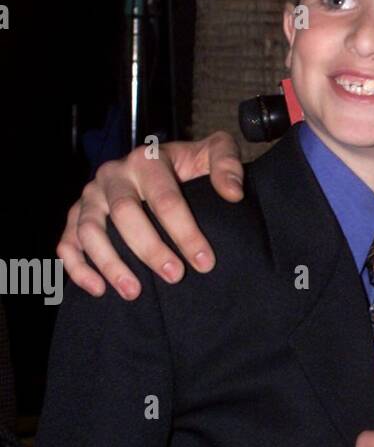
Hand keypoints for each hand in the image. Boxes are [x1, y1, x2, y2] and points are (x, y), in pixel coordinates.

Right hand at [58, 132, 244, 298]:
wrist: (158, 169)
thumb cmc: (187, 167)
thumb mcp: (211, 154)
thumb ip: (227, 163)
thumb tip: (232, 193)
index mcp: (146, 160)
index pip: (164, 198)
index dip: (184, 231)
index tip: (204, 262)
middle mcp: (113, 176)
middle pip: (124, 213)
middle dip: (149, 248)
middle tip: (174, 276)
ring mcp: (91, 197)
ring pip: (89, 230)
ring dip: (110, 263)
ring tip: (134, 293)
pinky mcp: (76, 217)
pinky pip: (67, 243)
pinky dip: (77, 268)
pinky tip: (99, 290)